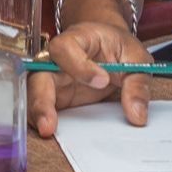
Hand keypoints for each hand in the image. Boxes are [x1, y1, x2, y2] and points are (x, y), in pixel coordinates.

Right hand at [30, 18, 152, 138]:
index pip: (65, 48)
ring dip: (37, 113)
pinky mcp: (54, 97)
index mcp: (77, 39)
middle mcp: (57, 59)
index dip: (79, 65)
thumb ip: (137, 85)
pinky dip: (42, 120)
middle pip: (39, 74)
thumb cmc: (118, 48)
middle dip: (41, 99)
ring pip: (33, 93)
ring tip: (46, 130)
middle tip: (50, 123)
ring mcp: (53, 79)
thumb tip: (137, 115)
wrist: (110, 49)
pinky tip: (50, 133)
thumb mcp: (136, 59)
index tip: (101, 80)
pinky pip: (42, 108)